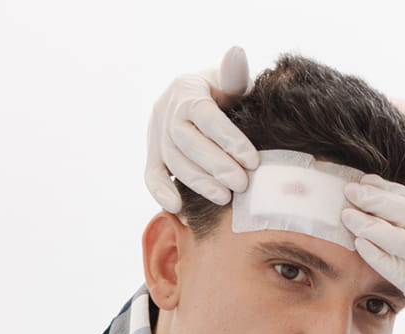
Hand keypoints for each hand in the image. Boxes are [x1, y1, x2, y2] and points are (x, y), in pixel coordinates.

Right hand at [144, 47, 258, 212]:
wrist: (198, 101)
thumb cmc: (223, 93)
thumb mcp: (230, 81)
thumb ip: (235, 75)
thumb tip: (237, 53)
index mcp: (187, 89)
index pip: (206, 116)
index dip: (229, 139)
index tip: (253, 161)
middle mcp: (166, 111)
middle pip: (186, 142)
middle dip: (216, 165)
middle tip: (242, 184)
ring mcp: (156, 134)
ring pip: (173, 161)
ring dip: (198, 182)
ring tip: (225, 197)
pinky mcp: (152, 155)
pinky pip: (151, 175)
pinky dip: (161, 192)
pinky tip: (178, 207)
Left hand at [342, 176, 404, 333]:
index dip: (393, 192)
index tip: (373, 183)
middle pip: (403, 211)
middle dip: (375, 198)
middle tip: (351, 188)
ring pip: (394, 235)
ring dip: (367, 221)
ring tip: (346, 211)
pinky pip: (394, 267)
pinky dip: (374, 252)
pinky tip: (357, 242)